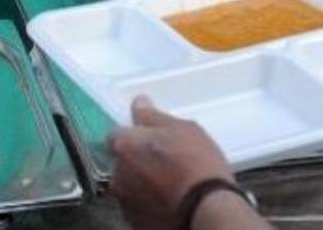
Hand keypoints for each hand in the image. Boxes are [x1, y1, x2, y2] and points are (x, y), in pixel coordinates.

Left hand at [110, 96, 233, 229]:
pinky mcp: (134, 222)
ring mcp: (125, 202)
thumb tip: (139, 105)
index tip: (149, 133)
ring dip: (143, 179)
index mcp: (125, 147)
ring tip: (172, 178)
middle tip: (166, 156)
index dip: (133, 133)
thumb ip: (153, 117)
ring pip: (130, 183)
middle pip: (123, 160)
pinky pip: (138, 204)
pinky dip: (149, 199)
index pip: (117, 134)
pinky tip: (170, 195)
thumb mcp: (182, 128)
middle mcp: (118, 175)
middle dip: (139, 157)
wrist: (206, 208)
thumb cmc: (196, 164)